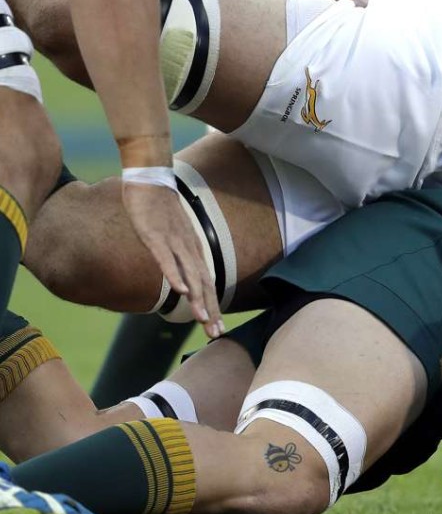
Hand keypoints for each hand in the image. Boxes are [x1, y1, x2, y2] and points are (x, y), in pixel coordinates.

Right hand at [122, 183, 222, 337]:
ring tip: (202, 319)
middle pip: (203, 284)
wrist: (152, 180)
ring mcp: (173, 242)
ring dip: (197, 298)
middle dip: (210, 310)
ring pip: (189, 275)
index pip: (206, 283)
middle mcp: (188, 249)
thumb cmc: (161, 209)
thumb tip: (179, 274)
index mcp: (192, 251)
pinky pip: (167, 259)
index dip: (212, 306)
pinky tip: (180, 291)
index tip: (217, 327)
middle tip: (216, 333)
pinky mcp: (156, 236)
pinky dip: (175, 275)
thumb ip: (177, 255)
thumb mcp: (173, 236)